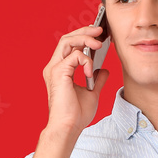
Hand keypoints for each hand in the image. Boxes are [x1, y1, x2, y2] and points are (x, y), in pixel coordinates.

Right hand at [42, 17, 110, 134]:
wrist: (69, 127)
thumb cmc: (76, 115)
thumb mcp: (91, 93)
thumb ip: (96, 79)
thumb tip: (103, 70)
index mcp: (60, 70)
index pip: (70, 45)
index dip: (83, 36)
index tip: (100, 34)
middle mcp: (54, 66)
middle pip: (67, 38)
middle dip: (85, 31)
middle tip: (100, 30)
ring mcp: (54, 68)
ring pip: (68, 41)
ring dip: (85, 38)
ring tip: (99, 43)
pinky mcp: (58, 72)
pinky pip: (75, 55)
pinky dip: (86, 60)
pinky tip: (89, 72)